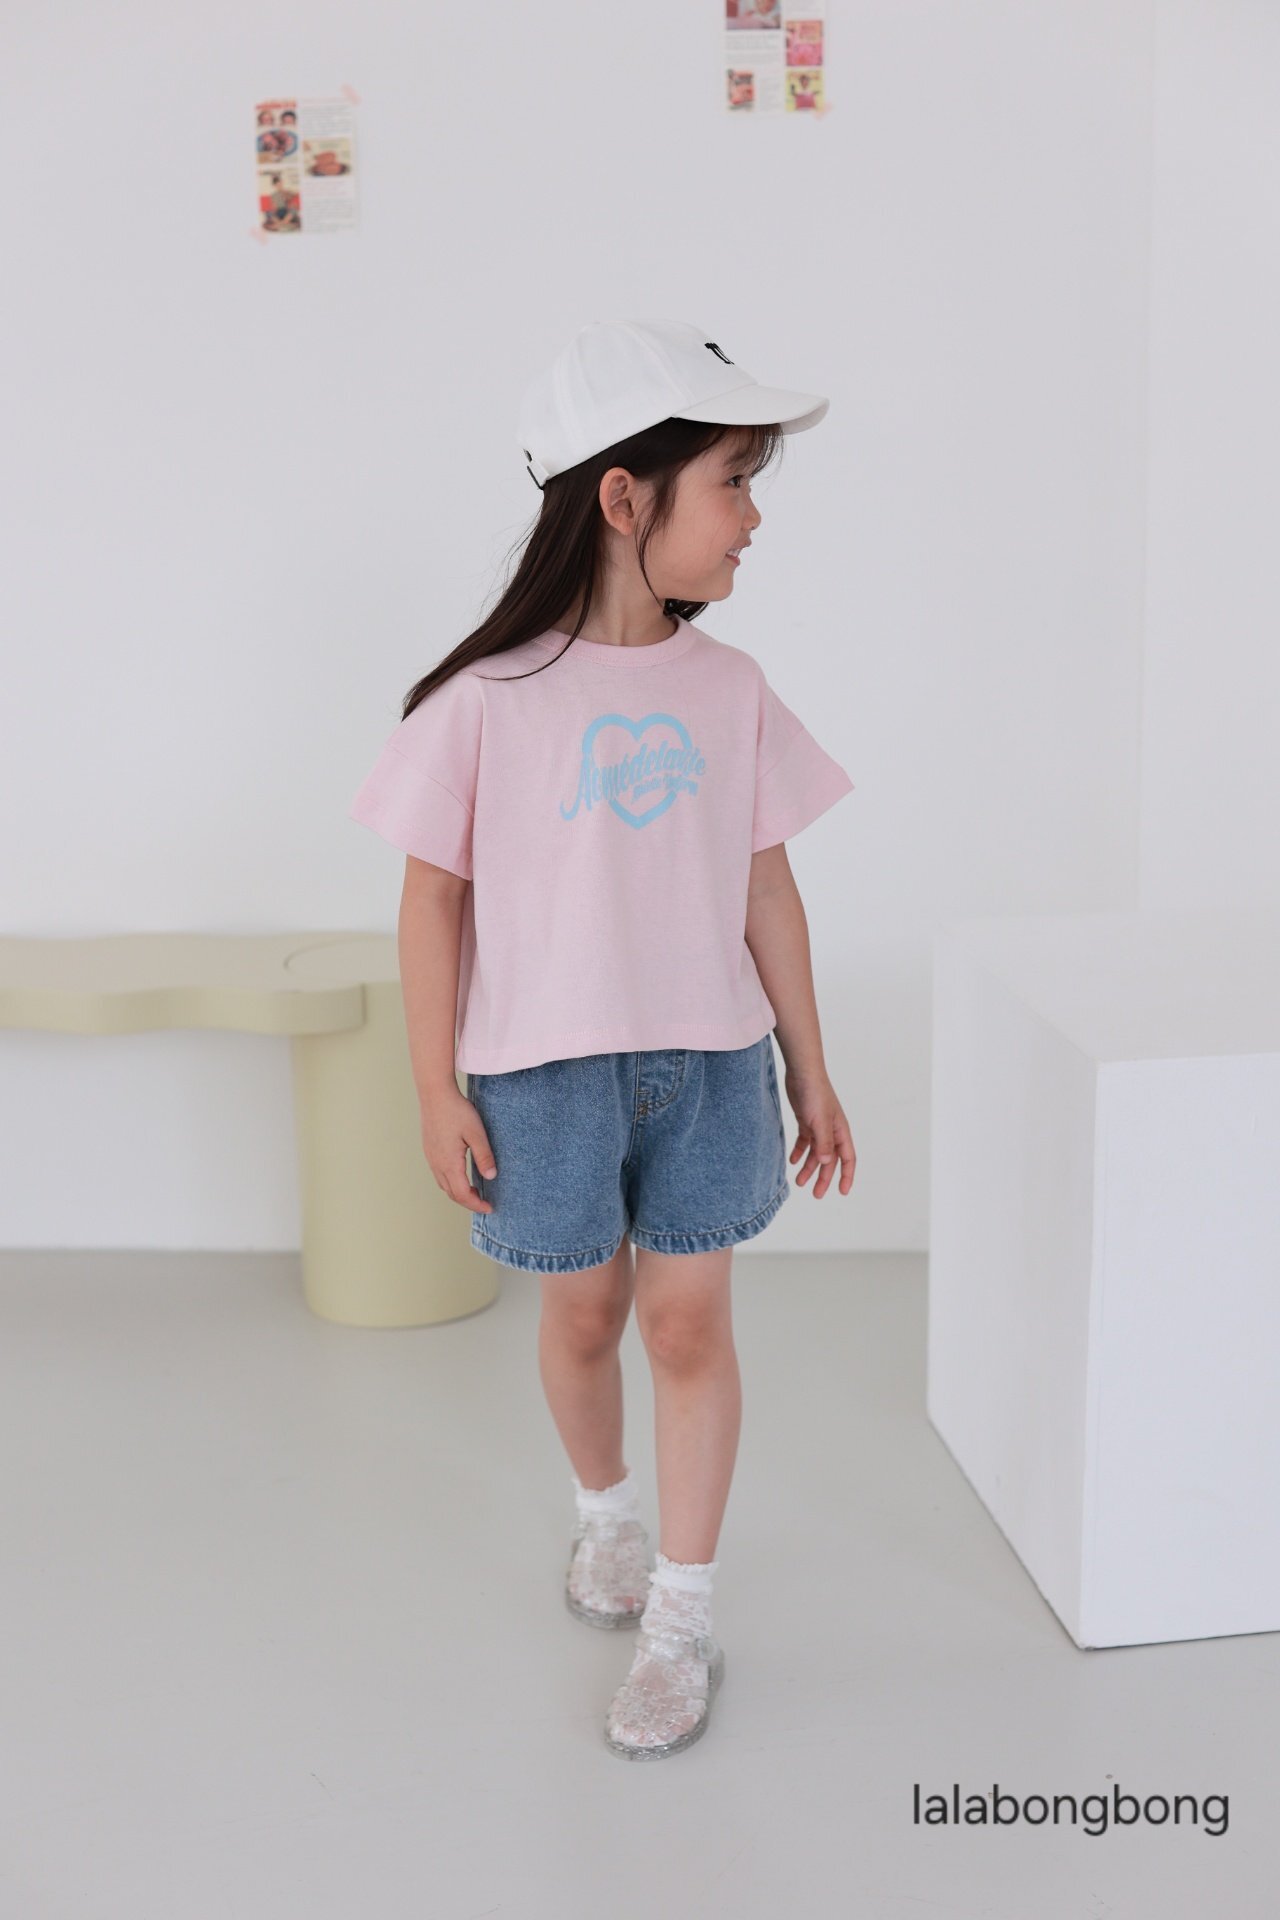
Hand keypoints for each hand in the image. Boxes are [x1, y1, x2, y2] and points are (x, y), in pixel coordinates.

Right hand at [420, 1083, 498, 1213]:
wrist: (435, 1094)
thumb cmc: (456, 1111)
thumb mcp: (476, 1133)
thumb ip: (484, 1156)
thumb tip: (491, 1176)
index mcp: (449, 1163)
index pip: (462, 1194)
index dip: (476, 1204)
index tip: (489, 1208)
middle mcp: (437, 1164)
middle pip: (451, 1193)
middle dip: (468, 1201)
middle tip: (484, 1202)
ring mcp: (431, 1157)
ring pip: (444, 1184)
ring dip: (458, 1192)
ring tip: (474, 1190)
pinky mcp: (429, 1150)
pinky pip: (439, 1174)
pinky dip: (451, 1181)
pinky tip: (461, 1175)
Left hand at [782, 1065, 855, 1197]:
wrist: (802, 1072)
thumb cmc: (815, 1094)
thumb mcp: (819, 1121)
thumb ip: (824, 1142)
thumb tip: (828, 1163)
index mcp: (840, 1131)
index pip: (848, 1158)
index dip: (847, 1176)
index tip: (842, 1192)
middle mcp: (832, 1131)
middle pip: (830, 1160)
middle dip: (824, 1178)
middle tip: (816, 1194)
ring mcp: (819, 1126)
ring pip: (816, 1153)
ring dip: (809, 1167)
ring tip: (799, 1182)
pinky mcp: (806, 1121)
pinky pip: (805, 1141)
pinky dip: (799, 1152)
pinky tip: (791, 1161)